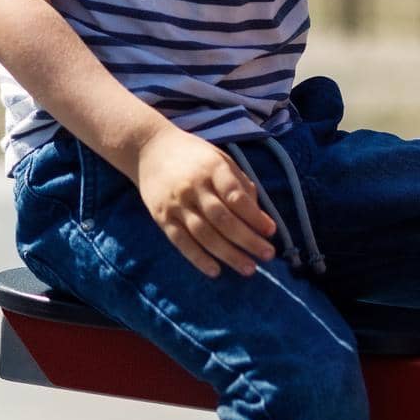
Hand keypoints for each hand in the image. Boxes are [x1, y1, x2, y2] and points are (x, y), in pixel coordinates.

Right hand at [133, 126, 276, 278]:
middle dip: (247, 239)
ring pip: (204, 234)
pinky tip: (215, 271)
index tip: (271, 231)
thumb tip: (258, 215)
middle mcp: (193, 187)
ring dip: (228, 254)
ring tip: (248, 268)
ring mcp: (176, 203)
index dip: (254, 216)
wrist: (148, 149)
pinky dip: (198, 258)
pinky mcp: (161, 217)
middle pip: (222, 219)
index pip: (235, 196)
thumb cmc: (192, 155)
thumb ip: (238, 183)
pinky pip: (181, 241)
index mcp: (212, 168)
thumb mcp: (219, 158)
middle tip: (267, 255)